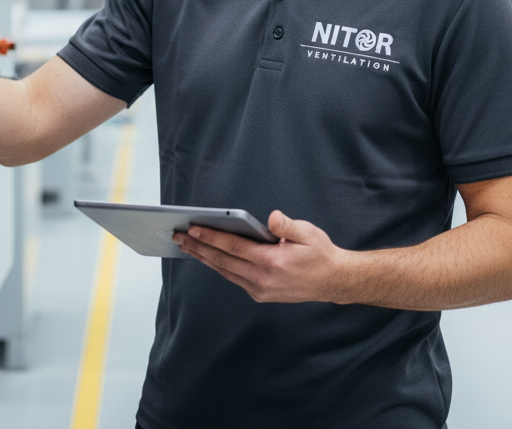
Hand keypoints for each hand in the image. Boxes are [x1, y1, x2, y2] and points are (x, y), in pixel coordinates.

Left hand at [173, 210, 345, 303]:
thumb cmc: (320, 254)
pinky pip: (234, 278)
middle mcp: (262, 279)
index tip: (192, 228)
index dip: (210, 237)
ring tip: (187, 246)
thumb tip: (272, 218)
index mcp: (271, 262)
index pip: (233, 247)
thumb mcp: (308, 233)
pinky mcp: (261, 294)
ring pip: (225, 271)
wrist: (333, 281)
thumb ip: (287, 226)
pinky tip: (209, 257)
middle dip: (198, 247)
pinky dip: (218, 267)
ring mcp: (260, 289)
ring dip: (204, 258)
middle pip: (222, 261)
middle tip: (178, 236)